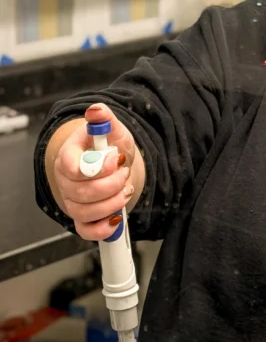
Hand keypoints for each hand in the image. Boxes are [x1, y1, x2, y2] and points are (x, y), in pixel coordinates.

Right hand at [52, 104, 136, 239]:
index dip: (98, 167)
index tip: (118, 160)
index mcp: (68, 156)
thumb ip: (106, 120)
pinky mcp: (82, 218)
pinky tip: (116, 217)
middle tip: (125, 174)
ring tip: (125, 189)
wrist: (117, 166)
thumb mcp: (113, 130)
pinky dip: (103, 228)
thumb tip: (97, 110)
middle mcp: (65, 181)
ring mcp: (72, 201)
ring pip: (84, 212)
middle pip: (80, 192)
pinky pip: (85, 231)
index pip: (71, 167)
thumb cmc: (111, 148)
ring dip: (111, 203)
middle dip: (111, 185)